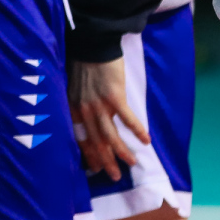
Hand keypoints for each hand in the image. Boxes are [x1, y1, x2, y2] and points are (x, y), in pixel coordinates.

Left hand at [69, 58, 147, 180]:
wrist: (92, 43)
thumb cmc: (84, 63)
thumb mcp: (74, 87)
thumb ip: (79, 104)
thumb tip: (87, 118)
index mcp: (74, 109)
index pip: (80, 138)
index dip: (89, 155)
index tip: (96, 168)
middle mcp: (85, 111)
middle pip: (95, 142)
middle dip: (105, 161)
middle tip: (114, 176)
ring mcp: (100, 105)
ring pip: (110, 136)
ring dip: (121, 152)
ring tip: (131, 163)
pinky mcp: (115, 97)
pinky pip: (127, 119)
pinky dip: (137, 131)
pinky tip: (145, 141)